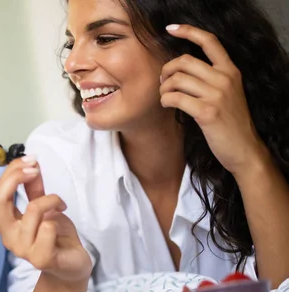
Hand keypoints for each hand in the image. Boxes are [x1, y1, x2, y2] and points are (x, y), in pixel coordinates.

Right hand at [0, 156, 92, 282]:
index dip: (12, 172)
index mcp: (5, 223)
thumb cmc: (55, 236)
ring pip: (32, 210)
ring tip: (61, 205)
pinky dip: (56, 218)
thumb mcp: (44, 207)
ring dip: (51, 200)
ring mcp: (23, 249)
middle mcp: (8, 236)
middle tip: (36, 169)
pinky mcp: (41, 258)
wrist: (71, 266)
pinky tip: (61, 222)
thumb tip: (31, 163)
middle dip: (17, 177)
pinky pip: (47, 228)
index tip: (32, 160)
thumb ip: (34, 189)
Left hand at [160, 24, 268, 175]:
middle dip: (166, 70)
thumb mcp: (227, 93)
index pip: (210, 41)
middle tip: (163, 82)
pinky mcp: (207, 112)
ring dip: (164, 88)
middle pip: (184, 61)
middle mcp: (225, 78)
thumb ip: (210, 79)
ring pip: (176, 79)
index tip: (171, 29)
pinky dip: (165, 100)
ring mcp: (217, 95)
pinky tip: (167, 105)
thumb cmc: (230, 122)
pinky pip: (175, 98)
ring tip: (165, 96)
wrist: (243, 148)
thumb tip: (180, 71)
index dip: (188, 31)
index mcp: (230, 71)